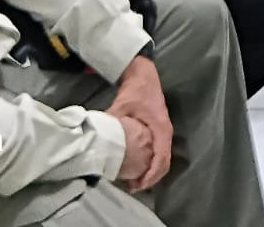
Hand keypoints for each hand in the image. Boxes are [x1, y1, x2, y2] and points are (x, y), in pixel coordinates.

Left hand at [109, 55, 172, 189]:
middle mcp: (166, 132)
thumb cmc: (135, 91)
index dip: (150, 175)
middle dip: (152, 178)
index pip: (161, 159)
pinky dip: (154, 163)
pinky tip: (140, 166)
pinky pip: (161, 152)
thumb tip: (97, 140)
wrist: (144, 75)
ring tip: (136, 181)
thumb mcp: (121, 108)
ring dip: (153, 172)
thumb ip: (111, 124)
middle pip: (165, 164)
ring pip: (164, 159)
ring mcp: (165, 131)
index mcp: (160, 129)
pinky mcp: (161, 129)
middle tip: (134, 187)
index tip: (137, 185)